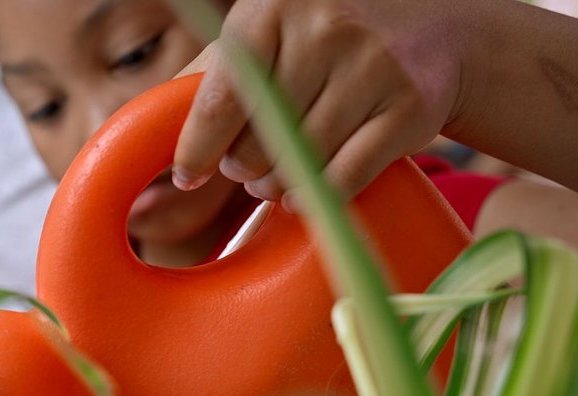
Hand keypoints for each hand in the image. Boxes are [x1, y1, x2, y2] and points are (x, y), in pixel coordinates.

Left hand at [171, 0, 474, 202]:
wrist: (435, 29)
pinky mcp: (407, 107)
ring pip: (300, 161)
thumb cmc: (324, 40)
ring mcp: (372, 66)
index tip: (188, 173)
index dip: (198, 146)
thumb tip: (143, 160)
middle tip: (248, 166)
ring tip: (277, 175)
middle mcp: (325, 28)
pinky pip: (344, 177)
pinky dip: (317, 195)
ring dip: (277, 184)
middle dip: (244, 164)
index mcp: (273, 6)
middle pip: (260, 136)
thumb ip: (204, 86)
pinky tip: (305, 192)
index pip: (221, 94)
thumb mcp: (265, 38)